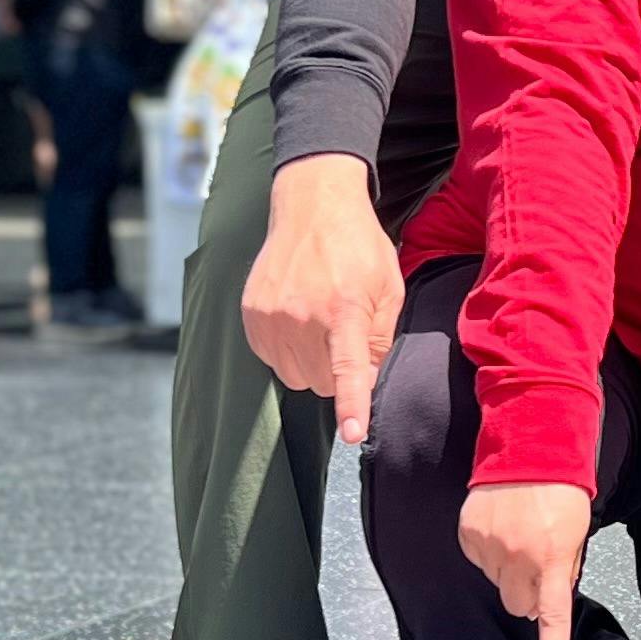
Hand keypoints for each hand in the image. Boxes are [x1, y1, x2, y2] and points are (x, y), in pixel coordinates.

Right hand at [243, 155, 403, 443]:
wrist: (312, 204)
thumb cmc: (358, 245)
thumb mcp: (389, 286)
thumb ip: (381, 337)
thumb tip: (369, 379)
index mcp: (343, 308)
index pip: (347, 368)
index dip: (352, 405)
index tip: (353, 434)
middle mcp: (301, 314)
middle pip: (321, 383)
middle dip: (338, 373)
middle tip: (347, 336)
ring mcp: (271, 315)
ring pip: (294, 376)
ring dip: (312, 365)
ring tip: (323, 325)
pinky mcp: (251, 314)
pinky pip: (271, 359)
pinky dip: (288, 351)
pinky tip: (300, 321)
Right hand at [458, 482, 593, 639]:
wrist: (530, 445)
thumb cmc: (562, 490)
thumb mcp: (576, 533)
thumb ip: (564, 570)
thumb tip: (545, 604)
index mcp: (553, 559)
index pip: (553, 617)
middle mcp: (519, 557)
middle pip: (519, 606)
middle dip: (527, 594)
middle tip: (536, 564)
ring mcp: (490, 546)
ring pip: (497, 583)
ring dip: (508, 570)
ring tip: (519, 534)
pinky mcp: (469, 534)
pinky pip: (479, 560)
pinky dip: (489, 551)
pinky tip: (501, 526)